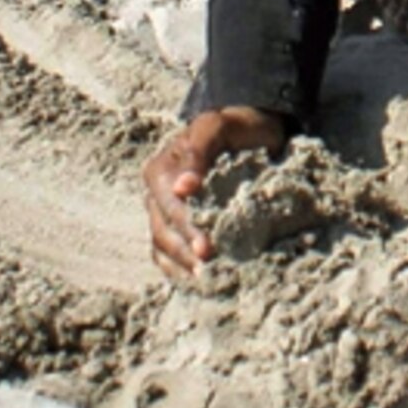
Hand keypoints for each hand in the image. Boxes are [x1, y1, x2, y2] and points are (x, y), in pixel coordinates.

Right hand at [140, 105, 285, 277]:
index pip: (168, 205)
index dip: (185, 227)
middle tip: (208, 268)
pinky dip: (178, 268)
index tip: (205, 248)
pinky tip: (196, 280)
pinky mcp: (176, 225)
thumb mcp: (218, 126)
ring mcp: (164, 211)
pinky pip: (166, 252)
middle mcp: (157, 192)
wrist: (250, 131)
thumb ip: (200, 150)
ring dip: (180, 264)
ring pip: (162, 245)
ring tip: (204, 280)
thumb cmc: (235, 128)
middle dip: (184, 251)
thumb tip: (182, 188)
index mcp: (161, 169)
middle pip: (163, 229)